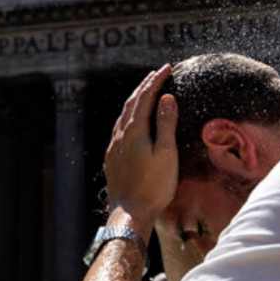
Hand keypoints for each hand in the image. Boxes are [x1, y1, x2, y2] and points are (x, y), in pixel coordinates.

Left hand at [103, 64, 177, 233]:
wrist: (129, 212)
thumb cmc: (153, 186)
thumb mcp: (166, 153)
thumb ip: (166, 124)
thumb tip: (166, 98)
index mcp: (134, 131)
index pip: (145, 98)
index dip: (156, 81)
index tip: (167, 69)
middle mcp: (120, 135)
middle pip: (131, 103)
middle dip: (144, 86)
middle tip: (156, 74)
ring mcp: (113, 147)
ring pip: (123, 115)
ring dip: (134, 100)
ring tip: (145, 92)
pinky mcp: (112, 158)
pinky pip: (119, 128)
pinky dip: (128, 115)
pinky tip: (131, 122)